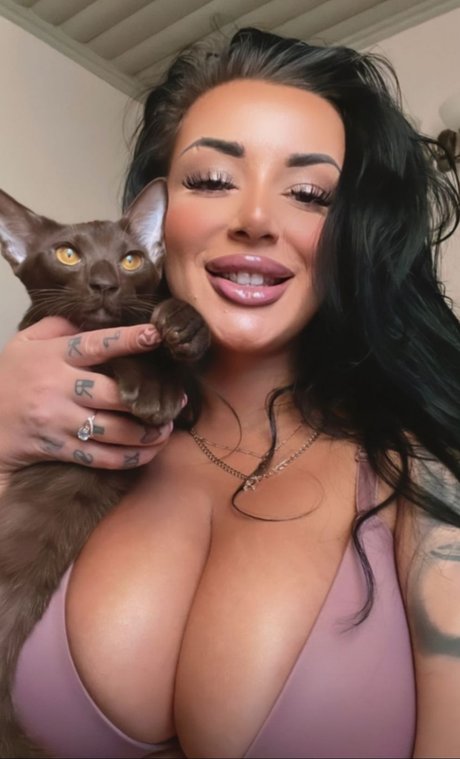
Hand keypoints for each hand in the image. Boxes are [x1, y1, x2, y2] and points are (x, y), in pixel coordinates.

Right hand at [0, 317, 173, 475]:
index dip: (128, 340)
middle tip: (178, 399)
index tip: (156, 335)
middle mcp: (58, 388)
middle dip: (150, 399)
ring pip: (113, 430)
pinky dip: (130, 458)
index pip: (96, 345)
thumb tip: (91, 318)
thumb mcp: (24, 343)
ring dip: (147, 432)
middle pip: (113, 395)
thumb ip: (58, 327)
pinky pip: (101, 457)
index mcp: (53, 356)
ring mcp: (58, 421)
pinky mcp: (59, 448)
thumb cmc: (9, 378)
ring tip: (166, 428)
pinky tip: (148, 452)